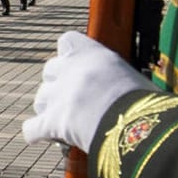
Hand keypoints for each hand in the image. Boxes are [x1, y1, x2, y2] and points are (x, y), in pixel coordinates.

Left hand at [23, 31, 156, 149]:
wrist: (136, 125)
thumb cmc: (144, 102)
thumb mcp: (132, 77)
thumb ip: (116, 76)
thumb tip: (122, 88)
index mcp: (90, 53)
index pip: (67, 40)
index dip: (70, 52)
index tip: (79, 63)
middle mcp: (69, 70)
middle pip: (49, 70)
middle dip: (58, 82)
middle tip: (73, 97)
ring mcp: (58, 96)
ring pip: (40, 98)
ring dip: (48, 108)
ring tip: (63, 120)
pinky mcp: (53, 122)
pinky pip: (32, 128)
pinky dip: (34, 133)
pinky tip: (37, 137)